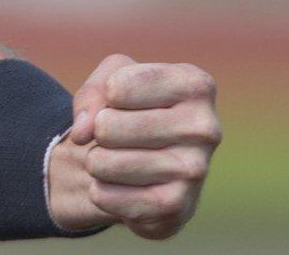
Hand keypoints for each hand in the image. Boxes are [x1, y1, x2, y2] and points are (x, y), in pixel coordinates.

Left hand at [46, 53, 220, 239]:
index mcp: (195, 86)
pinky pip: (105, 196)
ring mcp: (195, 171)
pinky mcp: (176, 207)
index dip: (106, 95)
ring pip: (102, 163)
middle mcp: (205, 128)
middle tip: (120, 137)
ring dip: (98, 162)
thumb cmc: (130, 110)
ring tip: (122, 160)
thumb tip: (83, 134)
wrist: (147, 166)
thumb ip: (92, 93)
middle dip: (100, 132)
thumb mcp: (110, 79)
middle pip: (106, 126)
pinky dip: (102, 192)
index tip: (123, 101)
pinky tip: (127, 187)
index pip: (116, 87)